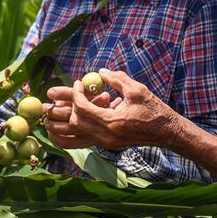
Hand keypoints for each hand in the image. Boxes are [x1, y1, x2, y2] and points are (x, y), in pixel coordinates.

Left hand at [64, 68, 180, 150]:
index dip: (76, 94)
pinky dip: (72, 132)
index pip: (83, 109)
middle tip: (60, 96)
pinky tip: (65, 125)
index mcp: (113, 122)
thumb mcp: (136, 90)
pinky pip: (83, 139)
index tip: (78, 83)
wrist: (165, 132)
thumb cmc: (153, 109)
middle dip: (64, 108)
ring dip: (62, 124)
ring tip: (50, 114)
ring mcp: (106, 143)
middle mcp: (106, 136)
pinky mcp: (107, 144)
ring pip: (76, 135)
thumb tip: (99, 72)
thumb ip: (117, 79)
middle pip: (75, 123)